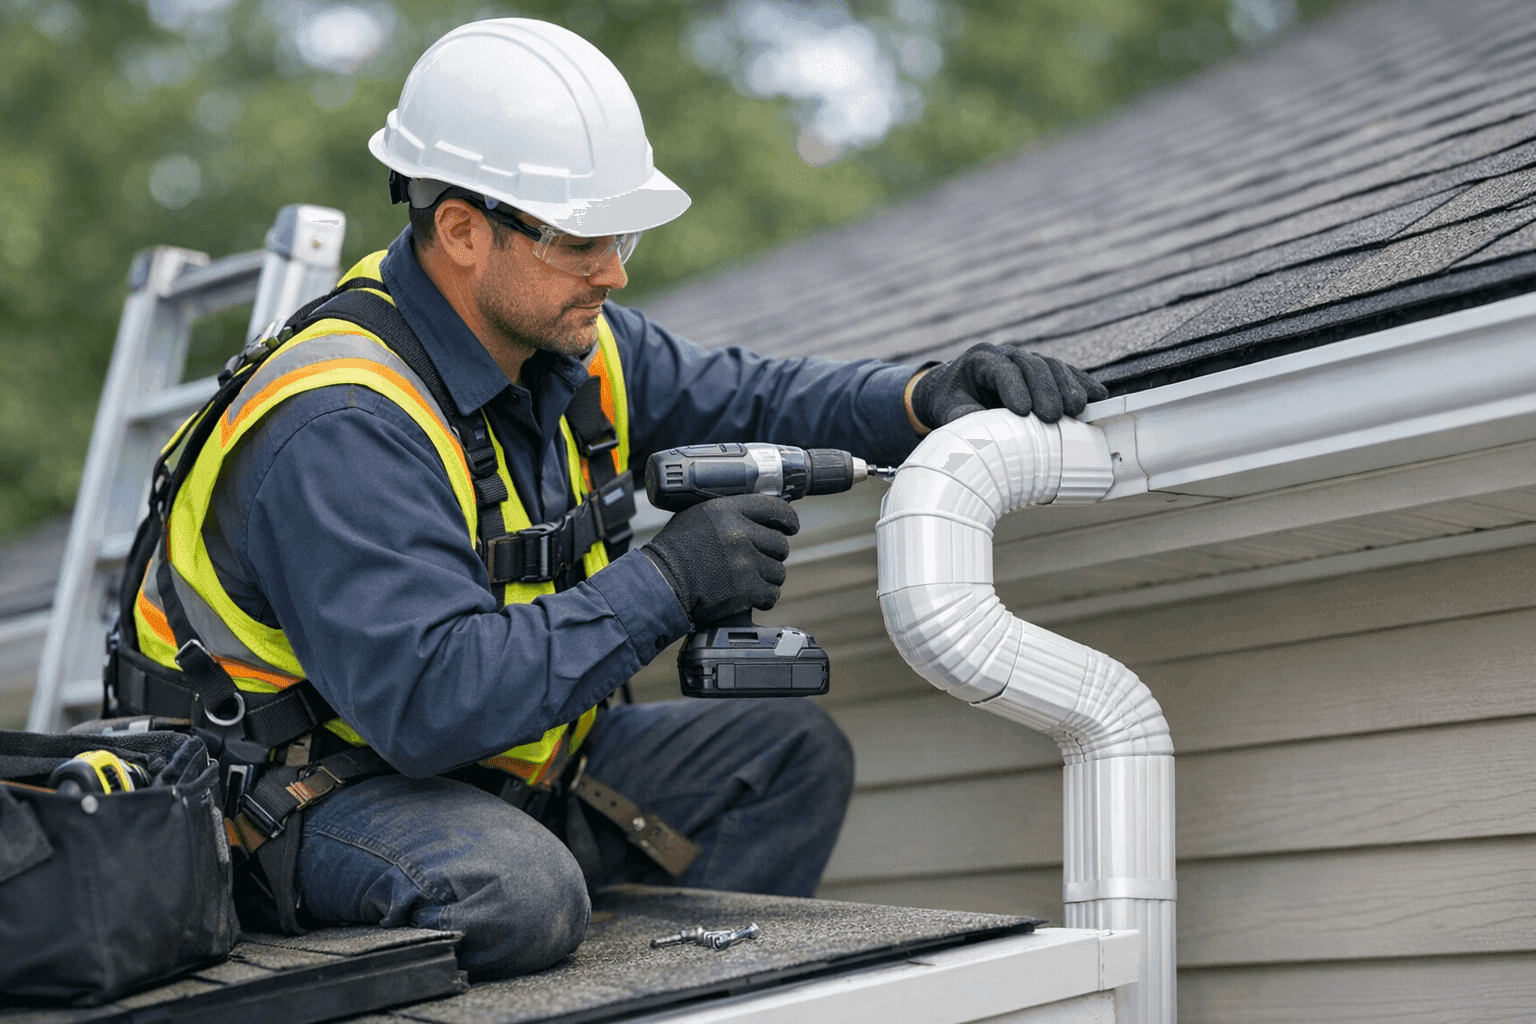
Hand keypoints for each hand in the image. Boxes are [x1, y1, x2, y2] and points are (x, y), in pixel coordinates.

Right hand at [642, 493, 800, 623]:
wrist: (662, 582)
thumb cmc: (675, 550)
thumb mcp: (697, 515)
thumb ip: (727, 512)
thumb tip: (757, 514)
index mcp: (728, 510)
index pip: (775, 508)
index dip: (788, 518)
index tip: (791, 526)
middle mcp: (739, 533)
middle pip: (780, 543)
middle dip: (772, 553)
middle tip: (757, 560)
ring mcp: (745, 562)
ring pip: (779, 570)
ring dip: (768, 577)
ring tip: (748, 579)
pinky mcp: (747, 589)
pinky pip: (772, 593)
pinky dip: (764, 597)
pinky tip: (751, 595)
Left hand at [907, 344, 1107, 430]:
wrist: (957, 387)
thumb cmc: (953, 400)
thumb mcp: (949, 410)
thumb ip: (962, 419)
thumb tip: (978, 432)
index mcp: (980, 360)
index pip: (1001, 370)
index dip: (1013, 388)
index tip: (1022, 411)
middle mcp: (1007, 354)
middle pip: (1032, 365)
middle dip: (1045, 391)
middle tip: (1053, 416)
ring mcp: (1028, 359)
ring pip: (1053, 366)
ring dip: (1068, 387)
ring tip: (1077, 410)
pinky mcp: (1045, 370)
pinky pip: (1068, 372)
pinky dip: (1082, 384)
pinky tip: (1096, 398)